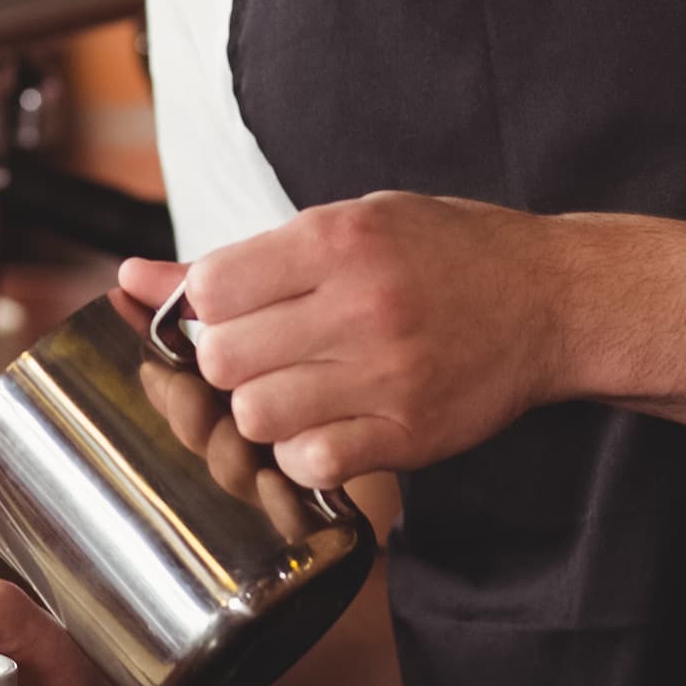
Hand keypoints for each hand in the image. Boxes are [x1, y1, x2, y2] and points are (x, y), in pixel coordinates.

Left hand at [117, 191, 572, 488]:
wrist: (552, 299)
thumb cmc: (445, 253)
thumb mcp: (348, 224)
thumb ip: (240, 258)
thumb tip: (133, 276)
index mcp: (338, 240)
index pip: (211, 289)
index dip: (208, 307)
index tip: (237, 310)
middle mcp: (359, 306)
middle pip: (224, 359)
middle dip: (230, 361)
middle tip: (268, 352)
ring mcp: (386, 375)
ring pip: (257, 417)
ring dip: (264, 409)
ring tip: (300, 388)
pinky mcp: (410, 433)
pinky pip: (311, 461)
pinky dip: (306, 451)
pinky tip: (331, 423)